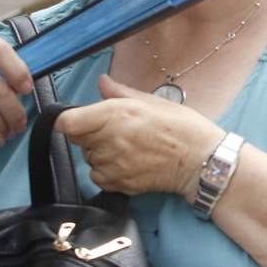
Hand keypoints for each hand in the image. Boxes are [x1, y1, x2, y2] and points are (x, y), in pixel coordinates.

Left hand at [55, 75, 224, 199]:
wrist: (199, 159)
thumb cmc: (180, 125)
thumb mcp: (152, 101)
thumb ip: (120, 92)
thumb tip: (101, 82)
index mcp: (116, 114)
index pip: (67, 122)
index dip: (68, 118)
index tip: (78, 117)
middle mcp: (109, 140)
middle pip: (77, 139)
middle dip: (88, 132)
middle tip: (113, 128)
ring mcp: (112, 164)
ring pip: (88, 157)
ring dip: (99, 151)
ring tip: (126, 146)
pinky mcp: (117, 184)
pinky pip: (97, 176)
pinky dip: (106, 170)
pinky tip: (127, 161)